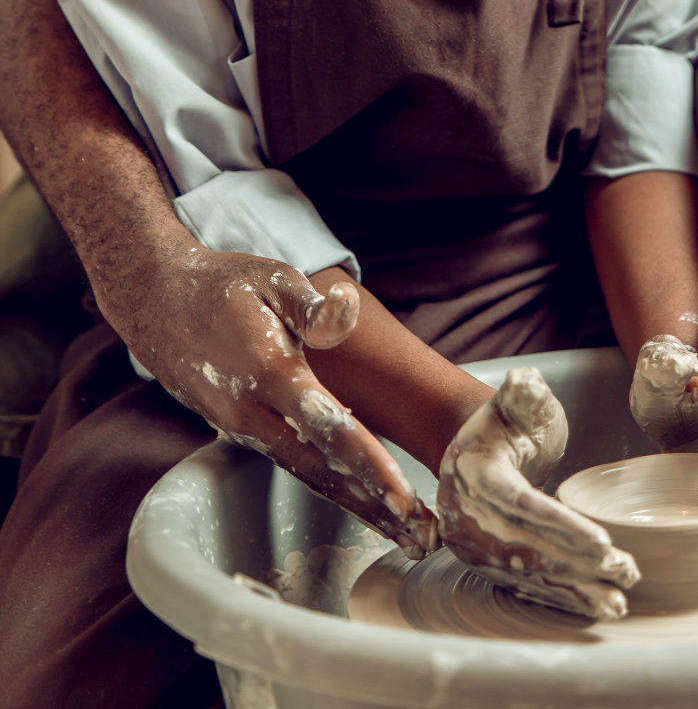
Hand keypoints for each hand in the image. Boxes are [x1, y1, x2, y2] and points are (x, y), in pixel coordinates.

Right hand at [112, 240, 435, 557]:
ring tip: (404, 532)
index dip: (367, 463)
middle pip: (322, 470)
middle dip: (374, 505)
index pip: (328, 428)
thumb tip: (347, 310)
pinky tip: (360, 500)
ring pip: (308, 475)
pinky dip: (329, 485)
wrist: (157, 303)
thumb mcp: (270, 278)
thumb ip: (311, 305)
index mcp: (269, 373)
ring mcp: (243, 427)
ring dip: (357, 505)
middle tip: (423, 537)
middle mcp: (254, 413)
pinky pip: (292, 464)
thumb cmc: (223, 287)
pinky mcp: (241, 431)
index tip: (404, 495)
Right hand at [436, 366, 638, 620]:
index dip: (563, 527)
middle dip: (580, 564)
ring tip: (618, 601)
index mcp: (478, 474)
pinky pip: (525, 585)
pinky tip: (592, 606)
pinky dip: (560, 598)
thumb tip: (523, 381)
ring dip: (576, 589)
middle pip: (530, 548)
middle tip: (626, 569)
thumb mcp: (514, 401)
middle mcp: (470, 517)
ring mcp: (475, 546)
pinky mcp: (486, 565)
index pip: (525, 506)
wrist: (471, 450)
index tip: (603, 541)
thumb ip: (522, 392)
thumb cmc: (503, 423)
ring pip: (530, 574)